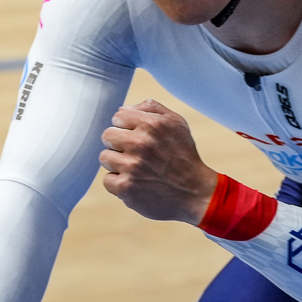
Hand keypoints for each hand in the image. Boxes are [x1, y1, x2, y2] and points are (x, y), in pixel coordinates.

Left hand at [99, 99, 217, 223]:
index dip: (126, 127)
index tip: (137, 137)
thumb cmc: (184, 156)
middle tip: (136, 154)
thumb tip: (123, 109)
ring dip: (118, 164)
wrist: (196, 193)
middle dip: (119, 144)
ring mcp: (132, 166)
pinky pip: (107, 180)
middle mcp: (141, 143)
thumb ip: (151, 108)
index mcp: (152, 124)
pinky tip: (136, 183)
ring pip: (105, 157)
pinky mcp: (126, 187)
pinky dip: (119, 184)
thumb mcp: (177, 124)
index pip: (118, 117)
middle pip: (107, 136)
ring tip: (137, 169)